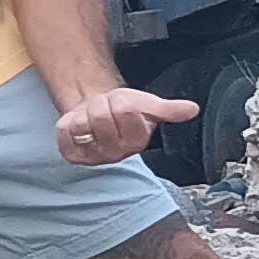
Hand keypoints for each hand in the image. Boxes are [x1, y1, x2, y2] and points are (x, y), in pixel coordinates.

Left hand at [56, 87, 197, 165]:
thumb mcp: (146, 105)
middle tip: (105, 110)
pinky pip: (65, 132)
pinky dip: (67, 124)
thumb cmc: (122, 111)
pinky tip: (78, 128)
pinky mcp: (73, 155)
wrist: (96, 113)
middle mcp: (117, 154)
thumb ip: (169, 109)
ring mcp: (94, 157)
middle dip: (101, 105)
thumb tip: (193, 109)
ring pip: (82, 125)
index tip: (122, 105)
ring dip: (83, 115)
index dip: (120, 101)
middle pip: (101, 116)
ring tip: (92, 120)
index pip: (124, 110)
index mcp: (137, 141)